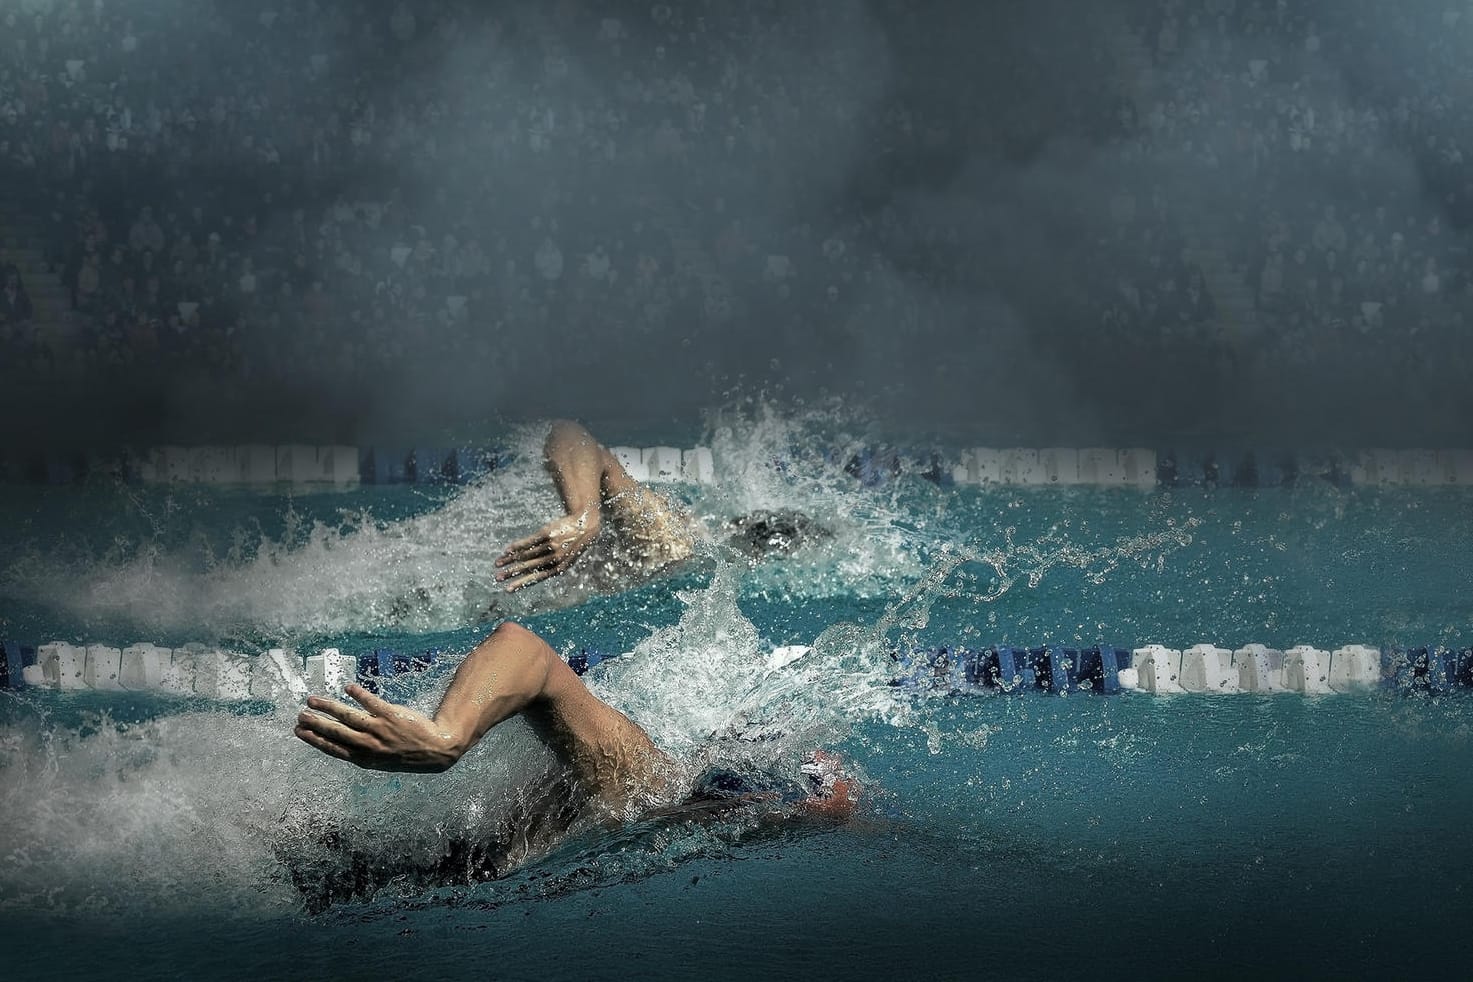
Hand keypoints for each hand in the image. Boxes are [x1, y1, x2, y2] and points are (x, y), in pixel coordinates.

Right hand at [294, 684, 462, 772]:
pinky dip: (359, 695)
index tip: (299, 732)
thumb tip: (340, 743)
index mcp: (364, 758)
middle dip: (316, 723)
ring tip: (313, 700)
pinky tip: (348, 688)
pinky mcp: (391, 714)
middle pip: (336, 732)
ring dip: (329, 707)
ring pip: (348, 716)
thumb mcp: (381, 761)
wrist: (437, 749)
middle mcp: (368, 744)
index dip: (314, 740)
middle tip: (299, 715)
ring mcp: (379, 729)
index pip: (333, 748)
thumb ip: (361, 752)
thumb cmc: (407, 755)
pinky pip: (371, 702)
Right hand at [494, 508, 599, 591]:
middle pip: (527, 567)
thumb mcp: (566, 558)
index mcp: (558, 569)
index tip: (508, 590)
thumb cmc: (574, 544)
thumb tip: (532, 572)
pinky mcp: (546, 534)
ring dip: (509, 560)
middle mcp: (553, 559)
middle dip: (511, 573)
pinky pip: (528, 542)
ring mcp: (550, 546)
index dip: (520, 584)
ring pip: (525, 555)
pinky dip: (516, 546)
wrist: (585, 524)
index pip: (535, 578)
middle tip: (497, 578)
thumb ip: (551, 565)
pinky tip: (506, 551)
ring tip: (497, 564)